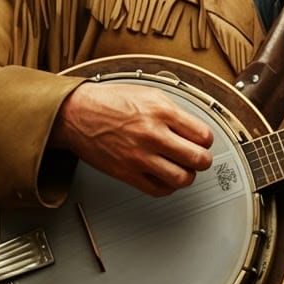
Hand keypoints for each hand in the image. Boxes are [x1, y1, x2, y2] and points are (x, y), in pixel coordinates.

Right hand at [49, 83, 213, 196]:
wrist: (76, 112)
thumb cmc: (110, 101)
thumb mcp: (150, 94)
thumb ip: (175, 112)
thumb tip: (195, 129)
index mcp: (162, 112)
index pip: (203, 136)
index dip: (207, 140)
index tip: (203, 141)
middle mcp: (152, 135)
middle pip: (198, 159)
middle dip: (203, 160)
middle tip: (199, 158)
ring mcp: (139, 156)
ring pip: (182, 179)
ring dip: (188, 176)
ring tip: (183, 169)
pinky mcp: (126, 173)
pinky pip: (159, 190)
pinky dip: (168, 187)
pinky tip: (165, 176)